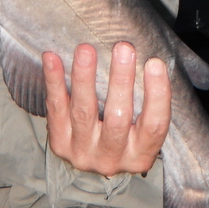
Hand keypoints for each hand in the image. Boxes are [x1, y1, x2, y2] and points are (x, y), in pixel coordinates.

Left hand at [42, 42, 170, 177]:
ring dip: (84, 77)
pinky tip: (51, 58)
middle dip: (121, 80)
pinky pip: (56, 107)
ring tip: (86, 50)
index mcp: (140, 155)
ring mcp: (83, 152)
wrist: (90, 159)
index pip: (154, 125)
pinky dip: (53, 80)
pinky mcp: (60, 142)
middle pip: (118, 118)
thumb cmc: (122, 132)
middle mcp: (112, 158)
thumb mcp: (140, 126)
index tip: (154, 63)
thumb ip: (145, 100)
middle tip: (123, 48)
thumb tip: (149, 58)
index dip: (157, 95)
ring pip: (84, 112)